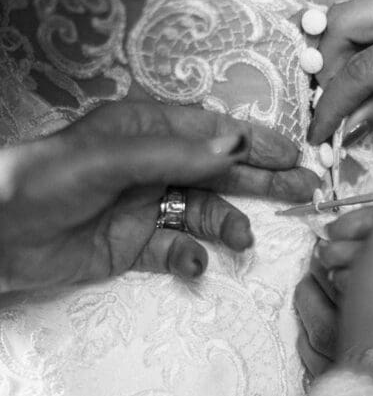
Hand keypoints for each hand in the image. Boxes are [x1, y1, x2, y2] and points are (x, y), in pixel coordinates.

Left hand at [0, 101, 319, 293]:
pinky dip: (191, 258)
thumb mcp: (111, 159)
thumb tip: (235, 146)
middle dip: (261, 181)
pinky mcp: (133, 246)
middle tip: (304, 191)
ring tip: (244, 241)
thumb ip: (175, 154)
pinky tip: (195, 265)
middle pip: (218, 171)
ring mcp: (144, 206)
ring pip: (204, 213)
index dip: (255, 143)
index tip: (295, 155)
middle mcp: (151, 164)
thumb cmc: (45, 183)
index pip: (213, 131)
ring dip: (228, 225)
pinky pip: (176, 250)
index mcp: (145, 130)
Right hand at [309, 0, 372, 144]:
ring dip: (345, 50)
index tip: (317, 133)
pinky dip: (372, 35)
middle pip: (342, 21)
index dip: (331, 105)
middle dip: (325, 67)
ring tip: (355, 90)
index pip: (361, 70)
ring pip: (358, 8)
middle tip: (331, 104)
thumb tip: (350, 122)